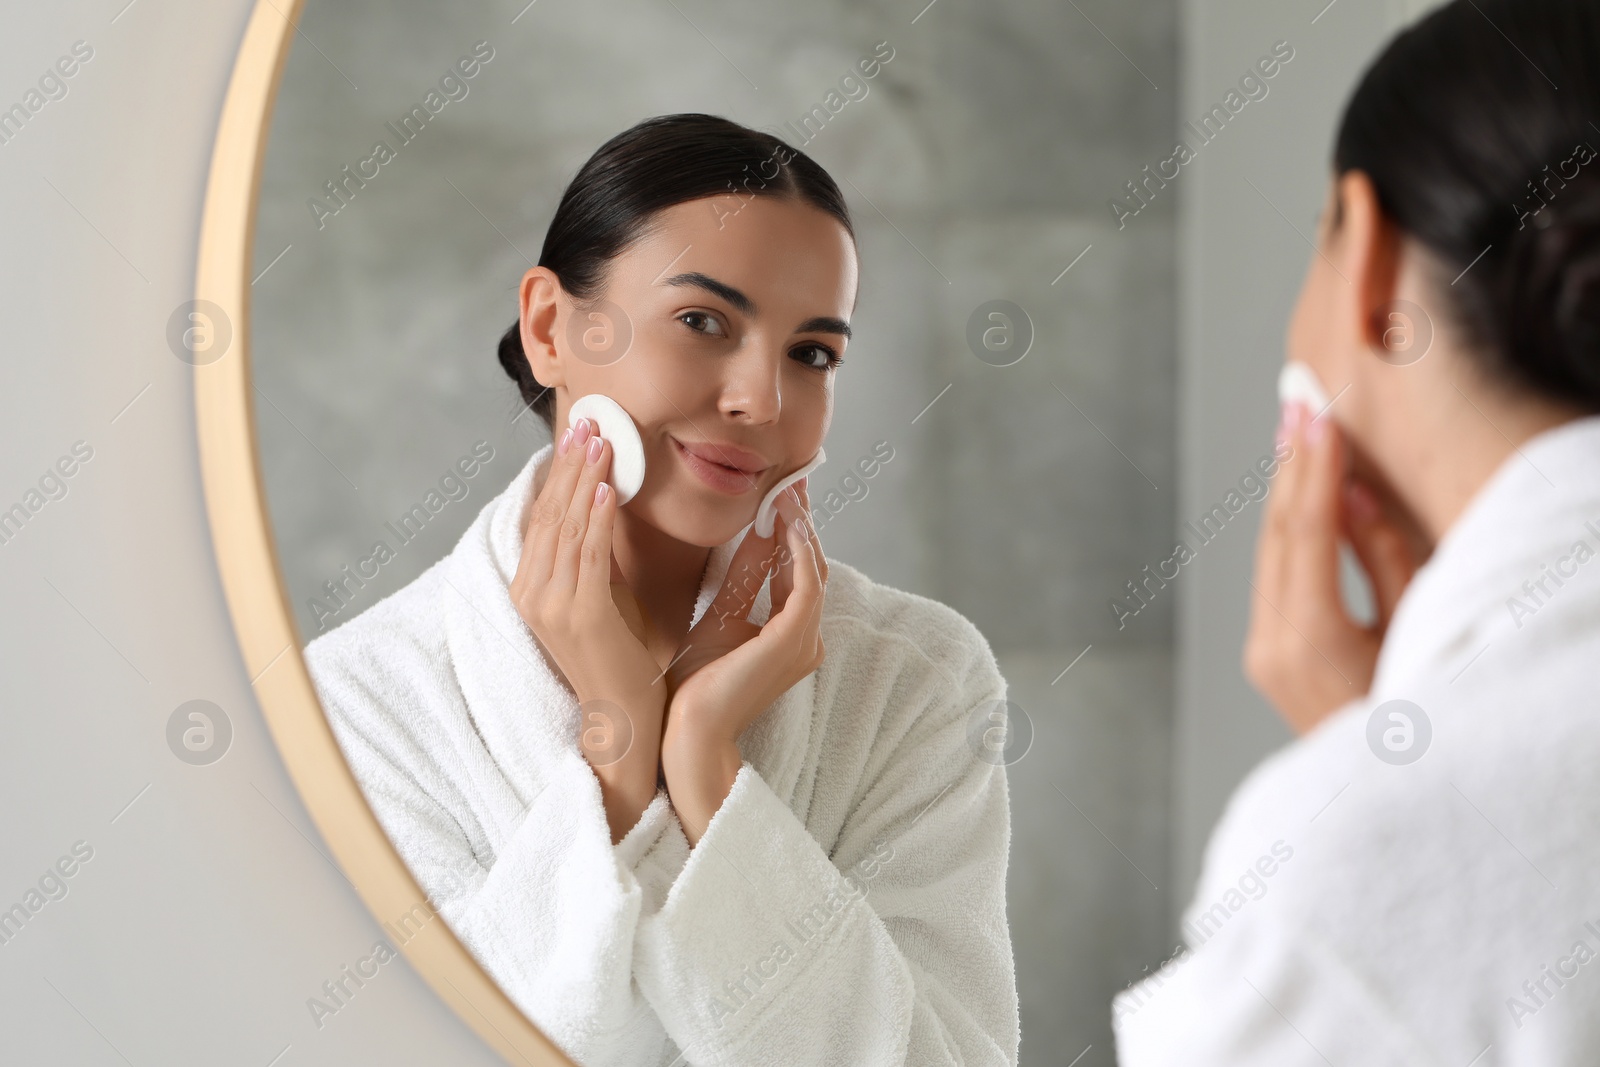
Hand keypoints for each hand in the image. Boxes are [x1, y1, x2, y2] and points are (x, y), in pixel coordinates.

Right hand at [508, 418, 666, 840]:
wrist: (622, 720)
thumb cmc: (617, 659)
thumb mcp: (600, 598)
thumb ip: (593, 559)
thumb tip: (604, 507)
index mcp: (530, 589)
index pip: (543, 519)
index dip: (559, 475)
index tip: (578, 436)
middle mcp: (531, 594)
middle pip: (551, 515)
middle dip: (571, 466)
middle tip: (590, 425)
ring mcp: (551, 605)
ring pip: (568, 528)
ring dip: (585, 480)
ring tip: (601, 442)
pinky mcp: (580, 616)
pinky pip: (588, 556)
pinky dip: (597, 520)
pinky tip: (607, 490)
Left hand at [661, 479, 827, 844]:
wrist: (687, 732)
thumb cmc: (697, 685)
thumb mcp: (722, 614)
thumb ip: (746, 575)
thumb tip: (759, 529)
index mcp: (792, 635)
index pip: (799, 570)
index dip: (794, 528)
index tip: (783, 491)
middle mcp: (807, 638)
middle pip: (812, 565)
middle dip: (803, 521)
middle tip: (794, 478)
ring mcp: (805, 642)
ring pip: (813, 570)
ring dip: (802, 528)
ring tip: (788, 491)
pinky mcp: (792, 642)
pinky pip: (806, 585)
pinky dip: (797, 550)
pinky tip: (784, 522)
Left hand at [1243, 402, 1421, 733]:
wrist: (1385, 801)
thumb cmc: (1421, 721)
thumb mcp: (1416, 631)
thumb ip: (1383, 562)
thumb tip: (1354, 495)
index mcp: (1311, 640)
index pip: (1308, 532)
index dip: (1315, 466)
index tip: (1318, 411)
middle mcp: (1274, 644)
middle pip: (1280, 533)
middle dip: (1293, 462)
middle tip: (1301, 397)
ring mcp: (1264, 652)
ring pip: (1272, 551)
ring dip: (1287, 489)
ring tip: (1297, 427)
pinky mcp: (1268, 656)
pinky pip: (1275, 575)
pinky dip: (1289, 528)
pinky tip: (1298, 491)